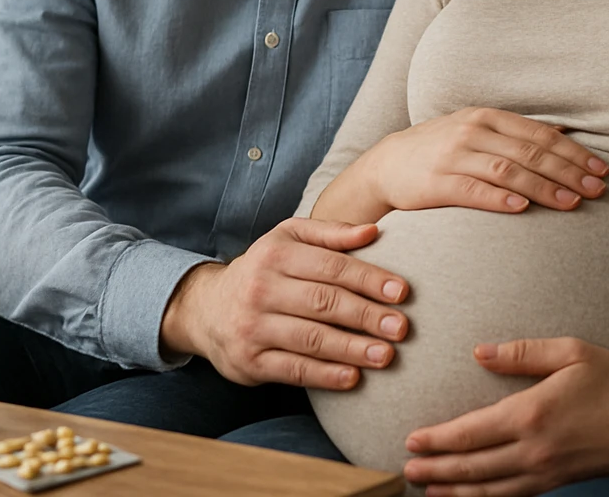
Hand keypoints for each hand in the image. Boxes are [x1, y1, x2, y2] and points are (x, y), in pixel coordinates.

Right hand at [159, 217, 409, 389]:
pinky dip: (325, 376)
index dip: (369, 279)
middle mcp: (261, 289)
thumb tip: (373, 231)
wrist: (206, 308)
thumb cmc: (263, 270)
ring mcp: (253, 327)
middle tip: (402, 327)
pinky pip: (292, 370)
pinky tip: (353, 378)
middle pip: (323, 303)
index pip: (331, 267)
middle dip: (366, 316)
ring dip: (352, 349)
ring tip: (386, 355)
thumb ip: (330, 233)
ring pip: (310, 339)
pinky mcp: (248, 361)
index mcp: (276, 255)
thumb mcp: (288, 239)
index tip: (402, 292)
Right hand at [353, 108, 608, 220]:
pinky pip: (472, 191)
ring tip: (571, 203)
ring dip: (544, 187)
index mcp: (487, 117)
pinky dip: (499, 198)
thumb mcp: (475, 131)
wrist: (385, 165)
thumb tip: (565, 138)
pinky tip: (522, 207)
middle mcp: (473, 132)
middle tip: (597, 190)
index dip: (574, 153)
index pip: (540, 134)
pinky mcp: (436, 183)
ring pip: (508, 170)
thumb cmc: (440, 150)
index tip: (601, 170)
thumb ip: (514, 135)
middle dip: (568, 172)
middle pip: (530, 152)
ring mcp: (453, 157)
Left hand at [402, 338, 608, 496]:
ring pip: (489, 488)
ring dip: (454, 489)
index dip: (438, 439)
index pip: (472, 432)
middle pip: (473, 466)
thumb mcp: (571, 352)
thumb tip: (481, 353)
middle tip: (405, 469)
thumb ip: (522, 352)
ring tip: (427, 489)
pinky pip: (513, 496)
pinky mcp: (559, 481)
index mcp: (532, 414)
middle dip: (435, 468)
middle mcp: (534, 450)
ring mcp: (546, 471)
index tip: (412, 439)